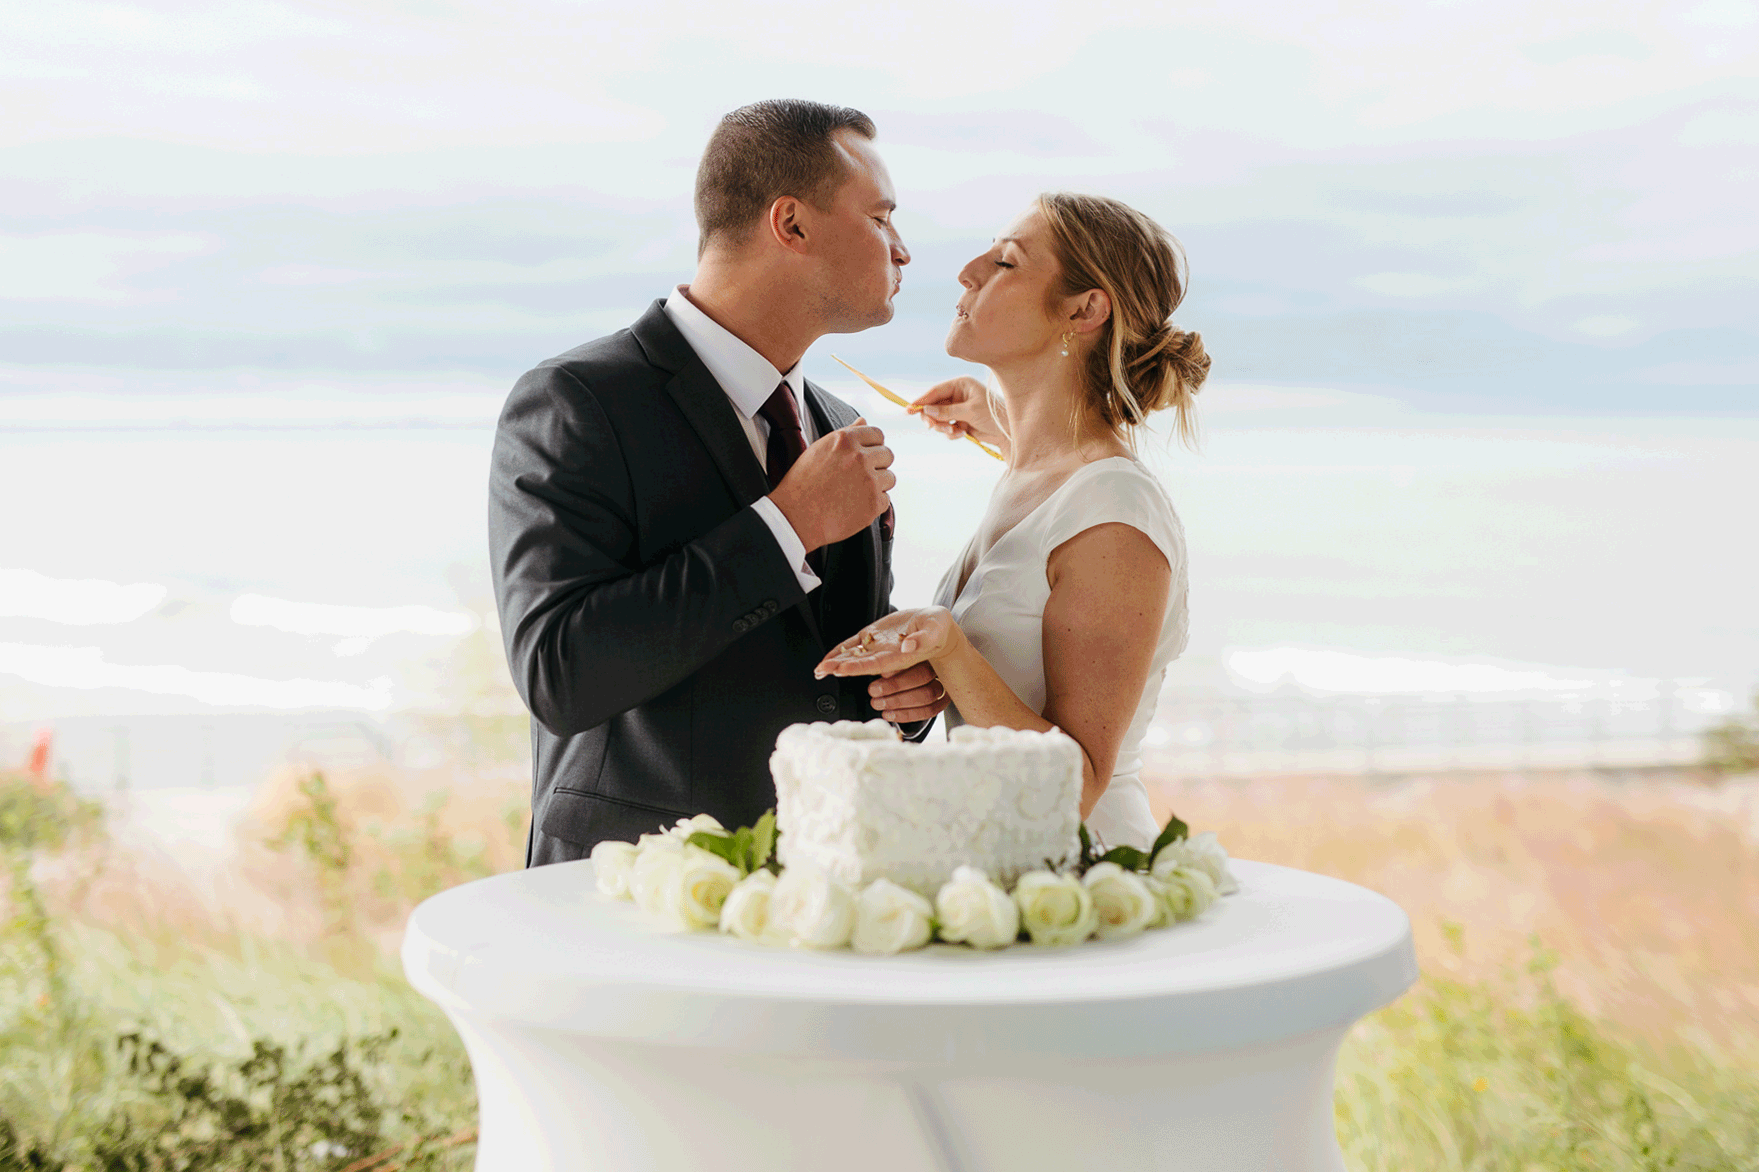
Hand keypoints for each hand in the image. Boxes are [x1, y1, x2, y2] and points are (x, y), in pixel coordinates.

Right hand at [769, 418, 893, 551]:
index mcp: (845, 440)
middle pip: (888, 455)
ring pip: (890, 478)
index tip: (867, 454)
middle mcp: (860, 457)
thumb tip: (863, 421)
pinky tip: (855, 506)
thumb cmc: (802, 484)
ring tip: (856, 492)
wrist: (796, 517)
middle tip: (860, 476)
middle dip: (878, 464)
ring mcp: (869, 481)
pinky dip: (873, 504)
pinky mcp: (874, 503)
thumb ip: (845, 435)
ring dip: (878, 485)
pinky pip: (885, 500)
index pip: (877, 434)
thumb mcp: (819, 450)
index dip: (873, 445)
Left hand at [814, 607, 960, 681]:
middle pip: (860, 663)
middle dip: (840, 667)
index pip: (876, 665)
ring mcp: (877, 647)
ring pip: (853, 656)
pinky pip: (853, 644)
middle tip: (822, 670)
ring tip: (819, 669)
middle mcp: (886, 655)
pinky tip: (827, 657)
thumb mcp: (936, 630)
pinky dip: (840, 650)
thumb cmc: (939, 629)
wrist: (935, 627)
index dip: (858, 668)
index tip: (841, 669)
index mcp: (901, 656)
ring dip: (836, 662)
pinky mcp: (873, 636)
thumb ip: (924, 639)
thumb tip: (909, 646)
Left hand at [866, 662, 951, 724]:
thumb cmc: (895, 664)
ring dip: (899, 702)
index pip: (917, 657)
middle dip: (896, 685)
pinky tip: (890, 714)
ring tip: (878, 704)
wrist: (903, 677)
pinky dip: (908, 714)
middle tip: (874, 691)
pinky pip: (929, 711)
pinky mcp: (942, 701)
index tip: (882, 673)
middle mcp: (938, 666)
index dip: (900, 667)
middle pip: (924, 676)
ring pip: (927, 696)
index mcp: (926, 650)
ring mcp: (943, 684)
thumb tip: (878, 667)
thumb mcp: (888, 657)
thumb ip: (887, 661)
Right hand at [910, 377, 1003, 446]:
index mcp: (961, 384)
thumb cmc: (994, 415)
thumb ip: (947, 411)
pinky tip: (962, 434)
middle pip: (934, 406)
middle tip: (932, 427)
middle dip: (933, 418)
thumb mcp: (970, 411)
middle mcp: (958, 394)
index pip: (936, 391)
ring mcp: (958, 408)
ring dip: (943, 427)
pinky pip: (946, 427)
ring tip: (954, 432)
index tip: (909, 409)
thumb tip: (926, 411)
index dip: (922, 400)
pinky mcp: (960, 420)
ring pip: (938, 418)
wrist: (1008, 432)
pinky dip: (951, 433)